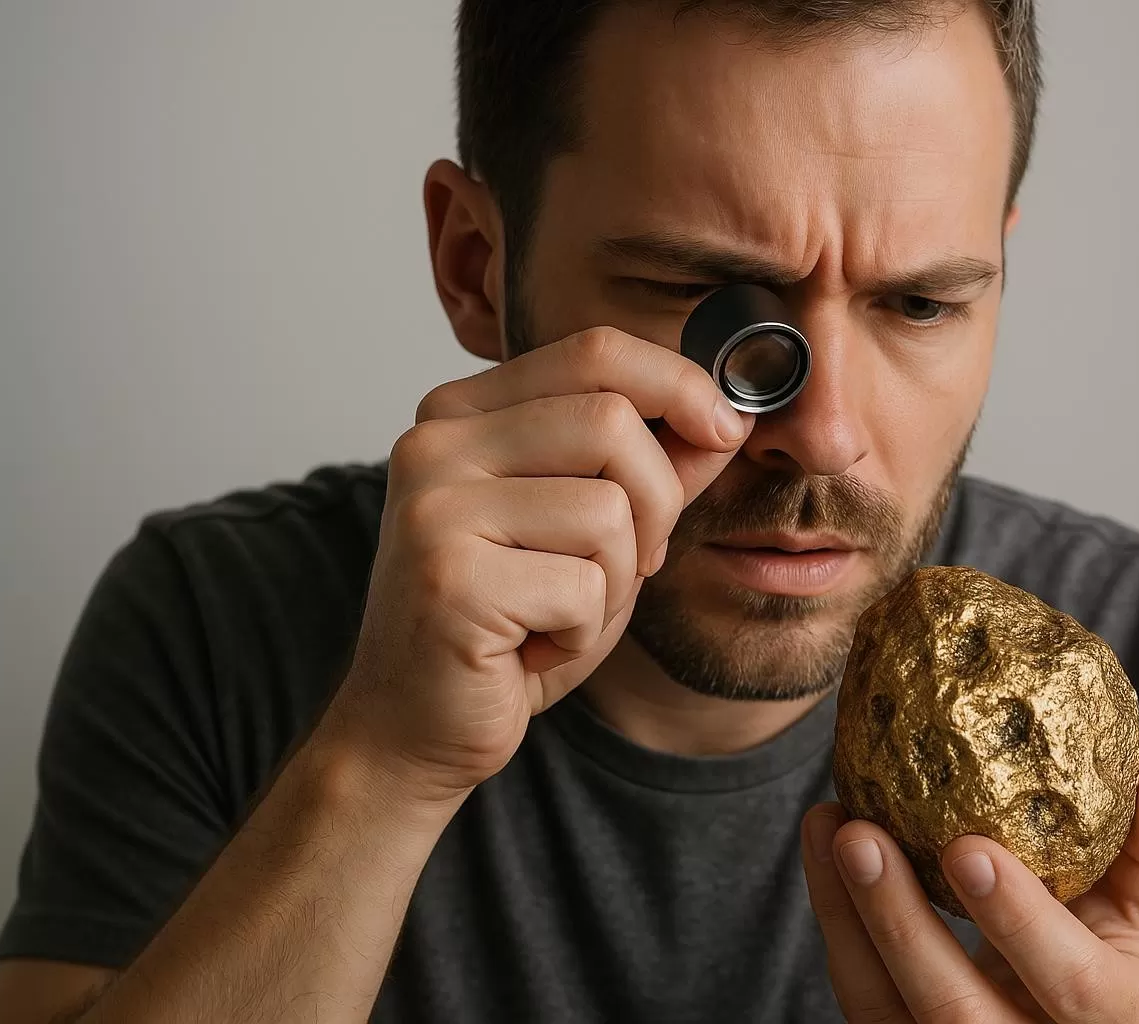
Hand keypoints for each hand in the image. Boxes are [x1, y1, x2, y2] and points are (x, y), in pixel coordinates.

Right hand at [321, 327, 754, 803]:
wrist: (412, 727)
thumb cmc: (508, 628)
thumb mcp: (592, 533)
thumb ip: (649, 468)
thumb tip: (726, 417)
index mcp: (463, 413)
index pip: (594, 352)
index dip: (679, 384)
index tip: (726, 428)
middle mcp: (436, 443)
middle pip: (612, 421)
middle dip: (658, 502)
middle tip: (633, 565)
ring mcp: (434, 507)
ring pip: (609, 509)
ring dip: (616, 582)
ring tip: (561, 614)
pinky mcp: (449, 578)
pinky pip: (584, 588)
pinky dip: (584, 633)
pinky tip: (530, 650)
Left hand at [803, 747, 1138, 1022]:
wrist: (1055, 1021)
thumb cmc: (1099, 954)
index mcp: (1111, 1014)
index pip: (1072, 986)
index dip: (1022, 923)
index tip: (970, 848)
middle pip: (954, 1012)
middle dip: (901, 924)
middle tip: (862, 836)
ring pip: (884, 1010)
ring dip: (846, 914)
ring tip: (830, 826)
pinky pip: (858, 992)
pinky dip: (834, 917)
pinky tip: (823, 845)